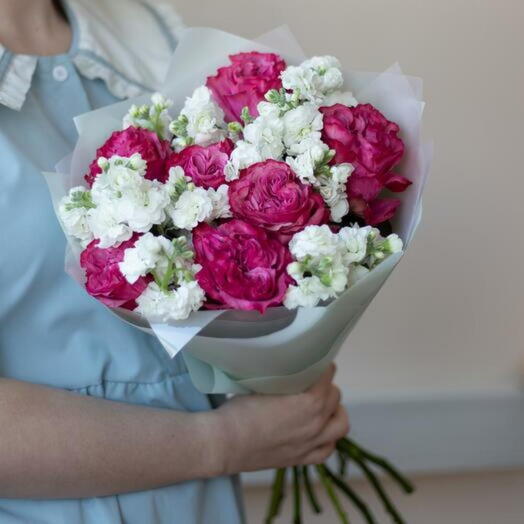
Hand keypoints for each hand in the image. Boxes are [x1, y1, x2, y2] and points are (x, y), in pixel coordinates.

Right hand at [212, 364, 349, 474]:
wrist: (225, 443)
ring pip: (340, 424)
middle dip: (326, 385)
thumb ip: (285, 377)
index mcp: (310, 401)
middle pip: (335, 396)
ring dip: (334, 411)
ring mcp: (311, 444)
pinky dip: (328, 438)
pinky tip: (318, 431)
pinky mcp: (302, 459)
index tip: (313, 360)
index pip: (328, 374)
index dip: (321, 364)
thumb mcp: (264, 384)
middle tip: (312, 381)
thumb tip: (290, 366)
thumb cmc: (240, 411)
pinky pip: (328, 449)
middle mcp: (317, 423)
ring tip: (323, 405)